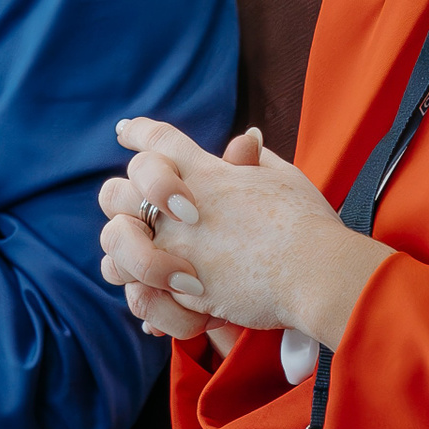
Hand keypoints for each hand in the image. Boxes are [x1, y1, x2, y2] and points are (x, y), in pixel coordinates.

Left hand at [98, 118, 395, 351]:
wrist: (313, 271)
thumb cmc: (308, 224)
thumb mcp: (284, 178)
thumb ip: (256, 160)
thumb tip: (249, 138)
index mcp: (208, 172)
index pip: (158, 140)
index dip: (137, 132)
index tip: (123, 131)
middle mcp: (182, 203)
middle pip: (120, 186)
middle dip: (119, 194)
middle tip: (130, 205)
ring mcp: (175, 244)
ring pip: (115, 238)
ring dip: (124, 250)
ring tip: (140, 262)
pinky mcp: (177, 286)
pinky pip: (136, 289)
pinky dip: (144, 296)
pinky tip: (155, 296)